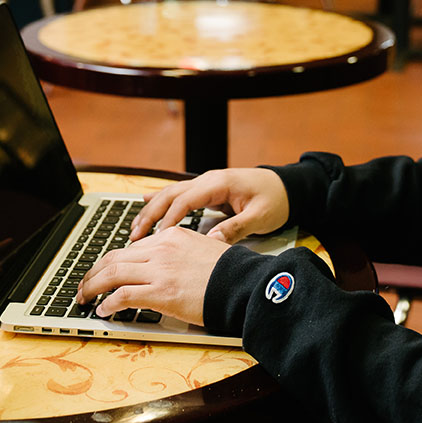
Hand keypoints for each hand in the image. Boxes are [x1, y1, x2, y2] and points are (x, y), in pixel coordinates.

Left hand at [75, 226, 229, 324]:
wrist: (244, 285)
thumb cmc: (230, 272)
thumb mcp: (204, 248)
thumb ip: (181, 252)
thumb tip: (167, 262)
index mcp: (172, 236)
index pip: (132, 247)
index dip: (111, 261)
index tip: (103, 271)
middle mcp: (161, 249)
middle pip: (114, 257)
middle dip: (93, 272)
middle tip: (84, 285)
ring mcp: (159, 270)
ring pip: (112, 274)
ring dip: (92, 287)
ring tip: (84, 298)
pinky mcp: (160, 292)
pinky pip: (123, 295)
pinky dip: (108, 303)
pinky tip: (104, 310)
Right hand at [131, 168, 289, 244]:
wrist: (287, 186)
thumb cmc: (276, 199)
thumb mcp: (260, 217)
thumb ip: (236, 228)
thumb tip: (212, 242)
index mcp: (219, 184)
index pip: (185, 200)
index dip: (169, 219)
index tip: (156, 238)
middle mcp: (208, 180)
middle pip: (170, 195)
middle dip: (150, 215)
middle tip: (134, 236)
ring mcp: (206, 184)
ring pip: (170, 194)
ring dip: (152, 210)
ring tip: (134, 229)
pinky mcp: (207, 191)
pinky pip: (178, 195)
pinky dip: (160, 201)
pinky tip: (145, 205)